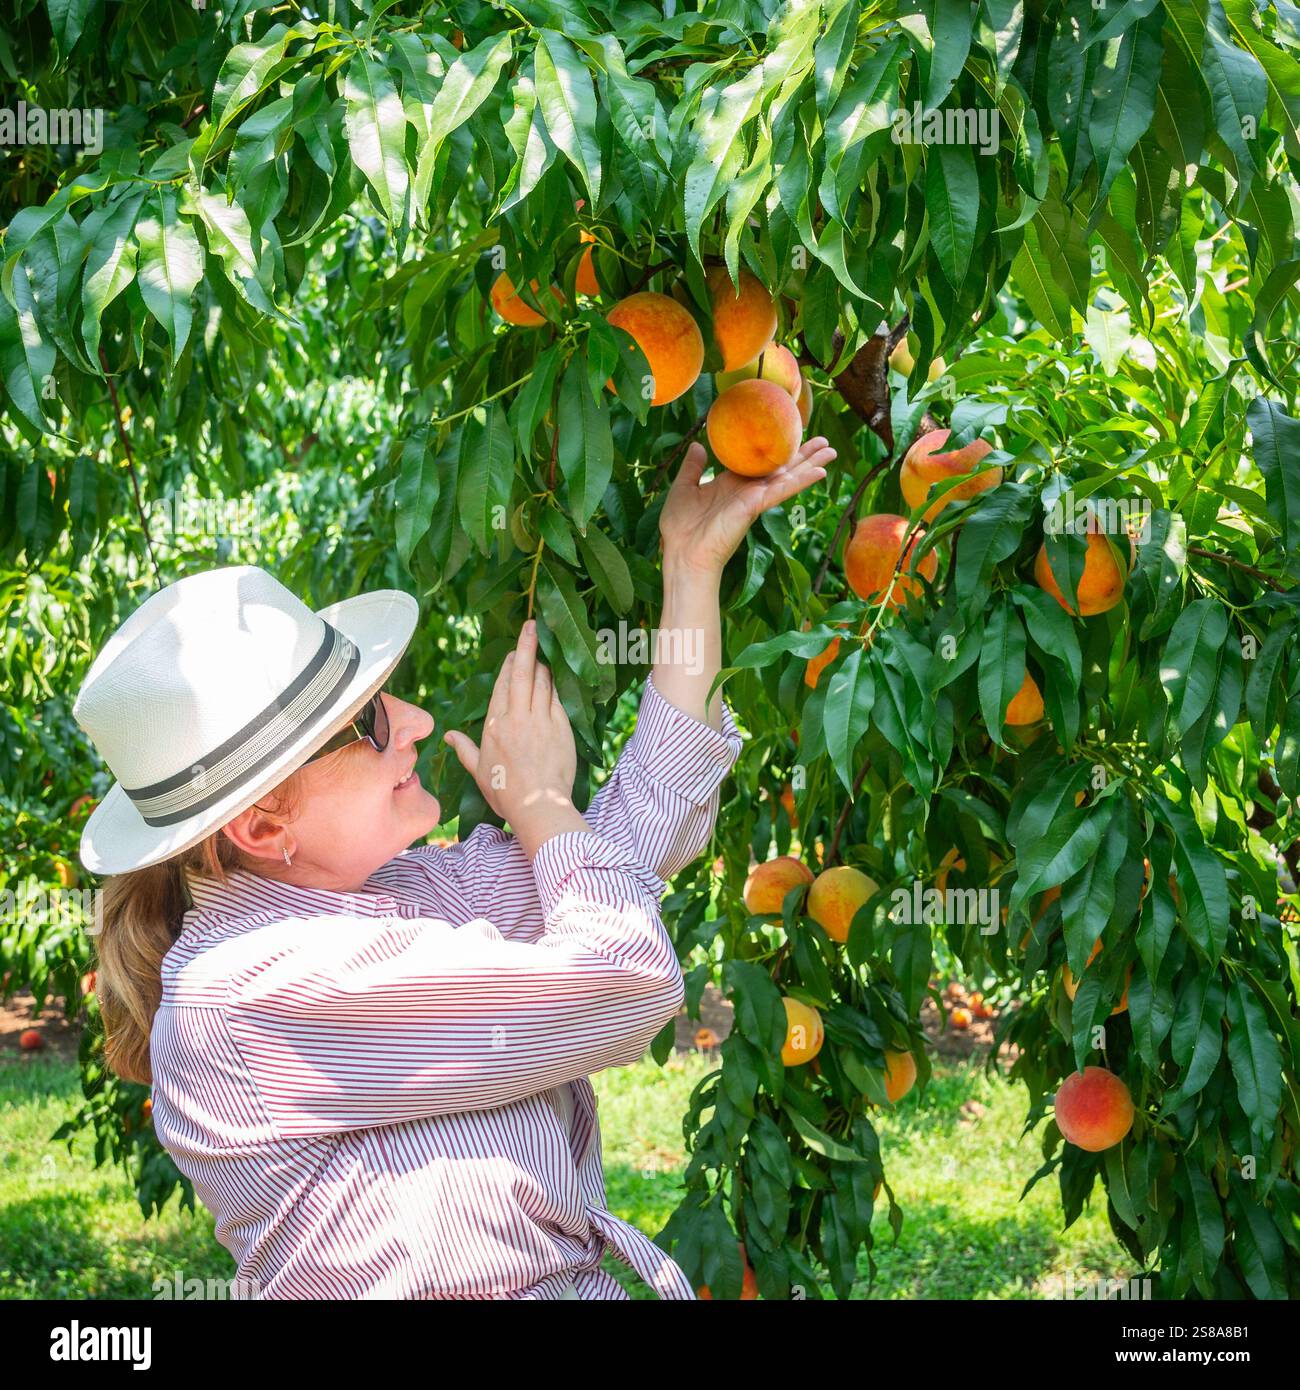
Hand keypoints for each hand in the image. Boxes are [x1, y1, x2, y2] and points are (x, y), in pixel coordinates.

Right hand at [443, 621, 576, 827]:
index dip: (507, 666)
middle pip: (521, 673)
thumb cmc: (506, 792)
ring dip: (542, 666)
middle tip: (532, 625)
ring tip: (543, 654)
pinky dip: (555, 686)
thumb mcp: (479, 770)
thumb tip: (447, 736)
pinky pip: (557, 699)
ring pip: (542, 682)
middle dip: (526, 646)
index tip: (512, 652)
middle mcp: (516, 717)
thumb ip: (464, 749)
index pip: (501, 686)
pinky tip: (556, 679)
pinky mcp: (561, 726)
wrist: (538, 806)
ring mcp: (540, 720)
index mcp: (494, 725)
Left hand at [658, 437, 835, 577]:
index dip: (776, 450)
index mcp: (731, 484)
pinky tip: (820, 473)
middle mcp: (747, 490)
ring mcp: (753, 499)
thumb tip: (697, 446)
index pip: (760, 464)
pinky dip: (801, 481)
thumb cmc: (680, 527)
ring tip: (831, 451)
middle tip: (824, 440)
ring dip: (810, 464)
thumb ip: (693, 468)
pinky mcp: (754, 506)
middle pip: (781, 469)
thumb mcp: (683, 488)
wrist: (682, 553)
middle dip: (802, 455)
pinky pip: (781, 491)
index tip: (790, 436)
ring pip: (788, 477)